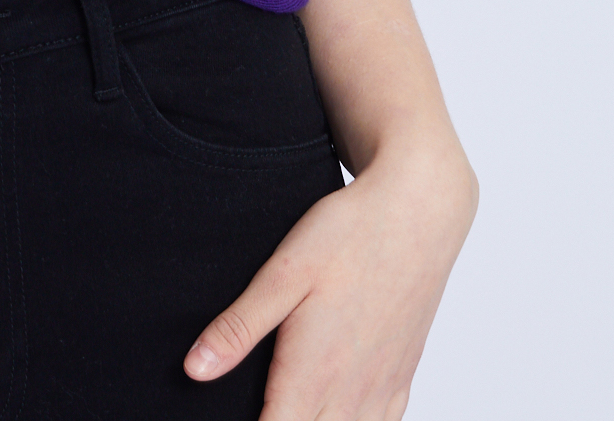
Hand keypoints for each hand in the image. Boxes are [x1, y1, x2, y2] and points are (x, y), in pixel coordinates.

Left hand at [182, 140, 477, 416]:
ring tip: (290, 402)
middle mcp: (351, 394)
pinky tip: (336, 410)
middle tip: (258, 398)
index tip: (227, 413)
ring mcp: (382, 389)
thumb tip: (194, 370)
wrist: (418, 213)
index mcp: (313, 373)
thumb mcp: (283, 272)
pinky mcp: (403, 376)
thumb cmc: (349, 235)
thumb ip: (240, 327)